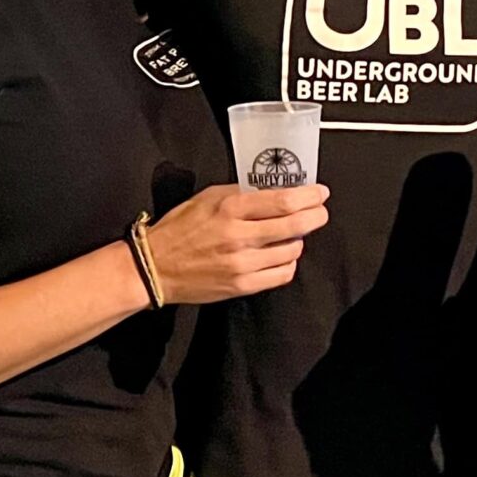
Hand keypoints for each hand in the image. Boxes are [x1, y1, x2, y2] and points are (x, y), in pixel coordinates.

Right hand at [146, 184, 329, 304]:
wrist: (155, 267)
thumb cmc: (180, 229)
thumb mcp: (208, 197)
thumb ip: (242, 192)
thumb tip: (276, 191)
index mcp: (230, 208)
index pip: (283, 201)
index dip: (310, 197)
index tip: (320, 193)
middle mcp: (239, 236)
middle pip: (295, 226)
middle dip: (316, 216)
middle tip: (320, 212)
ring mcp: (242, 264)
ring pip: (292, 251)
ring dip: (298, 240)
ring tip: (291, 234)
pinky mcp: (242, 285)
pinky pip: (282, 275)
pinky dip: (288, 263)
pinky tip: (281, 256)